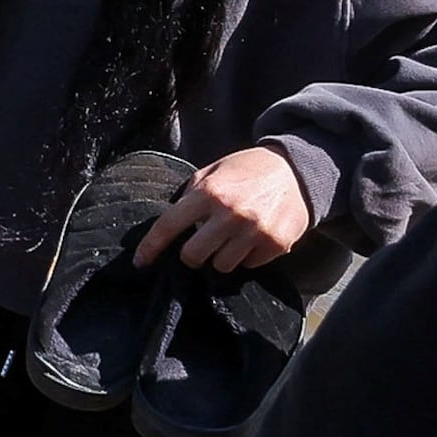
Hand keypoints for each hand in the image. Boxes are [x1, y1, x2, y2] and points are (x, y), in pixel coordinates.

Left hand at [142, 145, 318, 275]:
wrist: (297, 172)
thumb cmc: (247, 170)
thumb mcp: (212, 171)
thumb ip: (190, 194)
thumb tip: (169, 224)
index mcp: (208, 192)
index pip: (169, 225)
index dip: (151, 247)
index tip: (140, 262)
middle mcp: (230, 214)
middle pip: (193, 255)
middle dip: (191, 254)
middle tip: (199, 244)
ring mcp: (255, 231)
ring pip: (221, 265)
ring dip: (220, 257)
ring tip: (229, 238)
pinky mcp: (277, 244)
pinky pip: (249, 265)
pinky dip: (246, 257)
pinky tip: (252, 239)